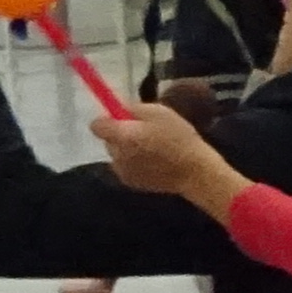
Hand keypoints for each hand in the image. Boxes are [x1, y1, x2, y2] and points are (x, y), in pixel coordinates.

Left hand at [86, 101, 237, 203]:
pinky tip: (154, 163)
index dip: (108, 120)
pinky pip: (125, 167)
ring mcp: (122, 171)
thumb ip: (134, 109)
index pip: (97, 125)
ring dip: (128, 150)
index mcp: (122, 135)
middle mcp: (116, 154)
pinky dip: (134, 163)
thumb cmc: (180, 139)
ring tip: (152, 150)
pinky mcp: (130, 183)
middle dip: (121, 135)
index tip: (123, 119)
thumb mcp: (160, 112)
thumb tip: (119, 110)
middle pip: (108, 140)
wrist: (194, 173)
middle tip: (145, 133)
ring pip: (117, 154)